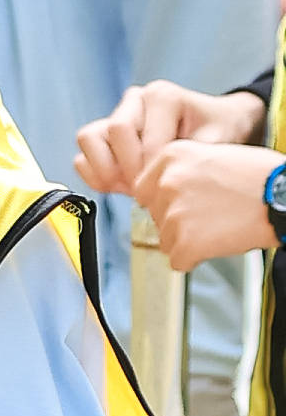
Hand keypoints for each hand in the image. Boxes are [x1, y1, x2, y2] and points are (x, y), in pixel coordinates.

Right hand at [73, 78, 265, 198]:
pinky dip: (95, 174)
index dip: (151, 169)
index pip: (144, 136)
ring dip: (106, 169)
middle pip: (114, 131)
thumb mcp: (217, 142)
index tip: (163, 188)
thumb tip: (170, 182)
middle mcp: (136, 100)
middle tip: (147, 189)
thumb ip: (192, 159)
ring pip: (89, 138)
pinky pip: (84, 154)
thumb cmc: (218, 129)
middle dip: (129, 168)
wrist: (216, 122)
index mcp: (162, 96)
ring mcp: (117, 114)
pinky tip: (119, 186)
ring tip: (128, 187)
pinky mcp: (105, 133)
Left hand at [138, 135, 279, 270]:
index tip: (183, 205)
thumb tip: (165, 192)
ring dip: (187, 241)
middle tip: (209, 218)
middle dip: (177, 221)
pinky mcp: (186, 242)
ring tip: (217, 229)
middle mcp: (166, 182)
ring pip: (165, 240)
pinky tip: (216, 245)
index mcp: (171, 156)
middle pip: (155, 215)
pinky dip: (194, 260)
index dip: (165, 201)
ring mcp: (174, 213)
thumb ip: (183, 171)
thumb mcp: (213, 154)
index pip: (145, 189)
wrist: (283, 197)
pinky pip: (177, 261)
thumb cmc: (260, 176)